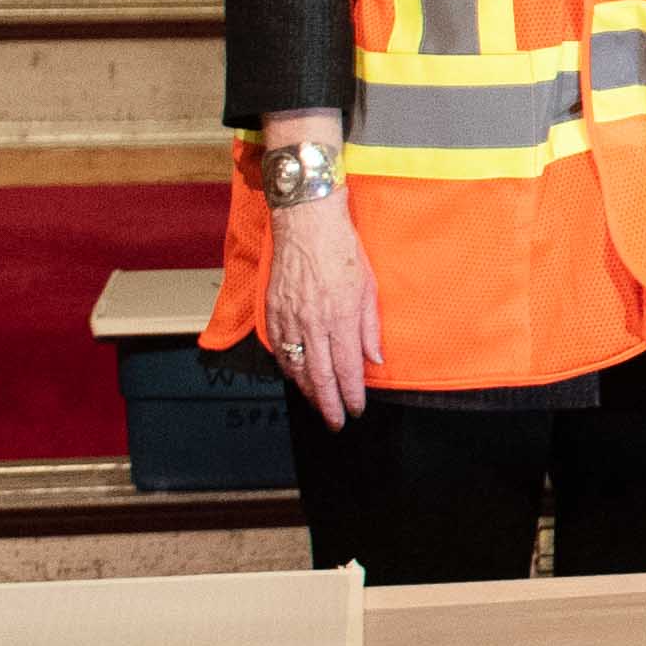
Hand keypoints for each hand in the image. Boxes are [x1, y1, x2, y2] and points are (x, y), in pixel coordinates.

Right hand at [261, 194, 385, 429]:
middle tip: (335, 422)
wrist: (307, 223)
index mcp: (340, 317)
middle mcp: (312, 322)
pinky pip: (278, 348)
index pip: (345, 368)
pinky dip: (287, 367)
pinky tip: (295, 376)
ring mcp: (289, 317)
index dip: (350, 394)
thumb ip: (369, 328)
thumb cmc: (342, 250)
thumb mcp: (368, 288)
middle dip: (328, 403)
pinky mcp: (273, 310)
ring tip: (318, 403)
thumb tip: (373, 359)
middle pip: (319, 375)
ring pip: (296, 366)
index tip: (356, 409)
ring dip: (307, 390)